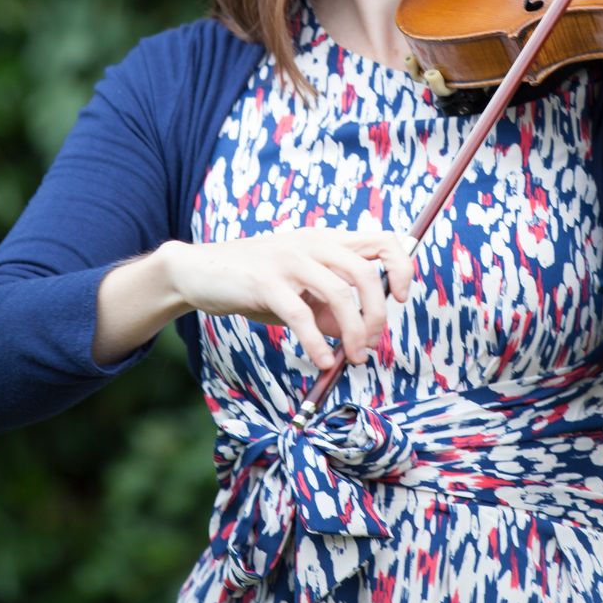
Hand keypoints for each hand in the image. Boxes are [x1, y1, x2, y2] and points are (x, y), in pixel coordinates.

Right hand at [167, 228, 414, 367]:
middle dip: (376, 314)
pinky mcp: (265, 281)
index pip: (383, 240)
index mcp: (327, 240)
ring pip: (339, 292)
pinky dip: (316, 343)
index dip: (402, 267)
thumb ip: (329, 309)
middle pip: (366, 271)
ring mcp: (289, 259)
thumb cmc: (256, 282)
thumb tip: (357, 337)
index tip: (401, 299)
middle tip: (369, 344)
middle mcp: (313, 243)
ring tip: (351, 359)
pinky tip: (321, 362)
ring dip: (353, 331)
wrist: (200, 271)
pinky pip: (301, 315)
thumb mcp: (300, 291)